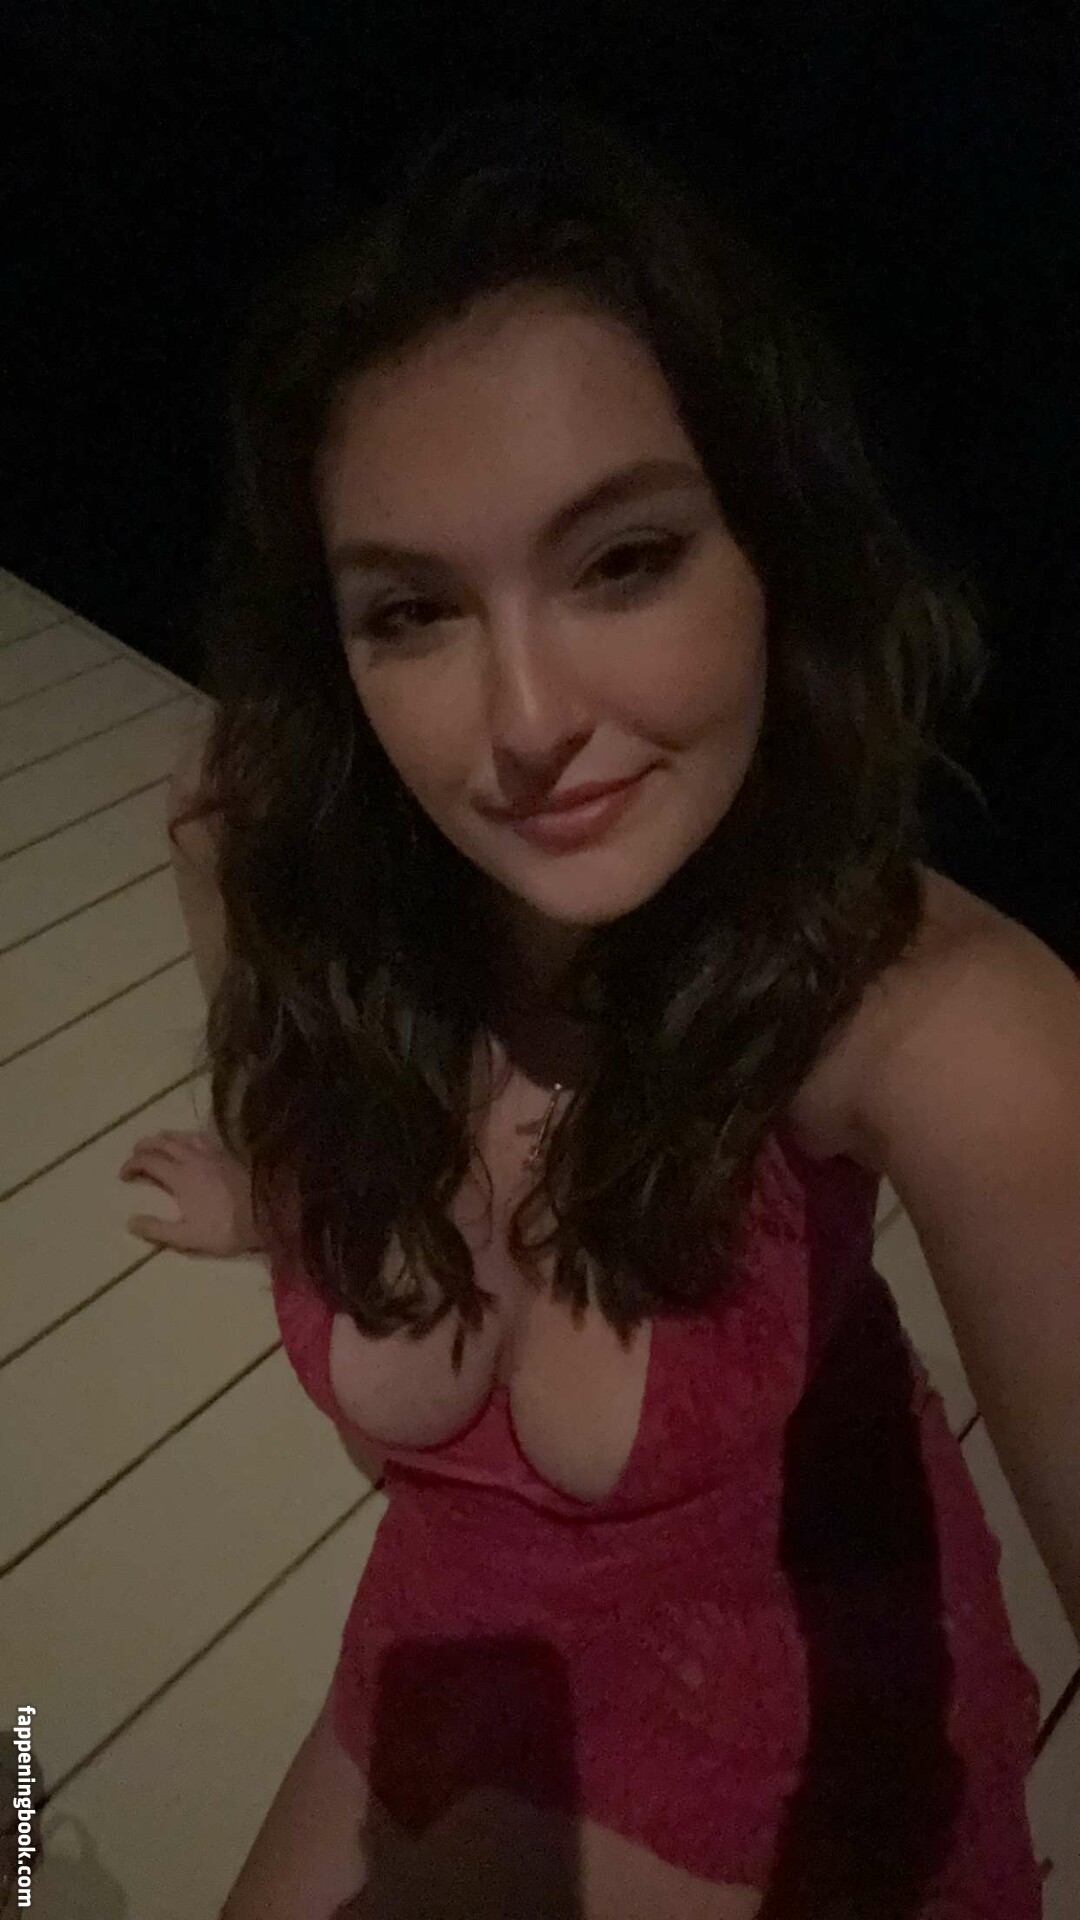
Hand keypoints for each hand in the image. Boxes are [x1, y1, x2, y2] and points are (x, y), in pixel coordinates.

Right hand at [119, 1128, 261, 1257]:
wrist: (267, 1212)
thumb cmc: (226, 1227)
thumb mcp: (187, 1236)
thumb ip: (157, 1229)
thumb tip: (130, 1222)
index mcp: (180, 1176)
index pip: (148, 1161)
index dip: (131, 1165)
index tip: (123, 1175)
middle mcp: (194, 1157)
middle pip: (163, 1142)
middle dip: (145, 1145)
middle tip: (135, 1153)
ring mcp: (213, 1152)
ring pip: (183, 1135)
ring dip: (166, 1136)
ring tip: (159, 1142)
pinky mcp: (229, 1153)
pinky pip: (203, 1136)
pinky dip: (189, 1136)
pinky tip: (192, 1142)